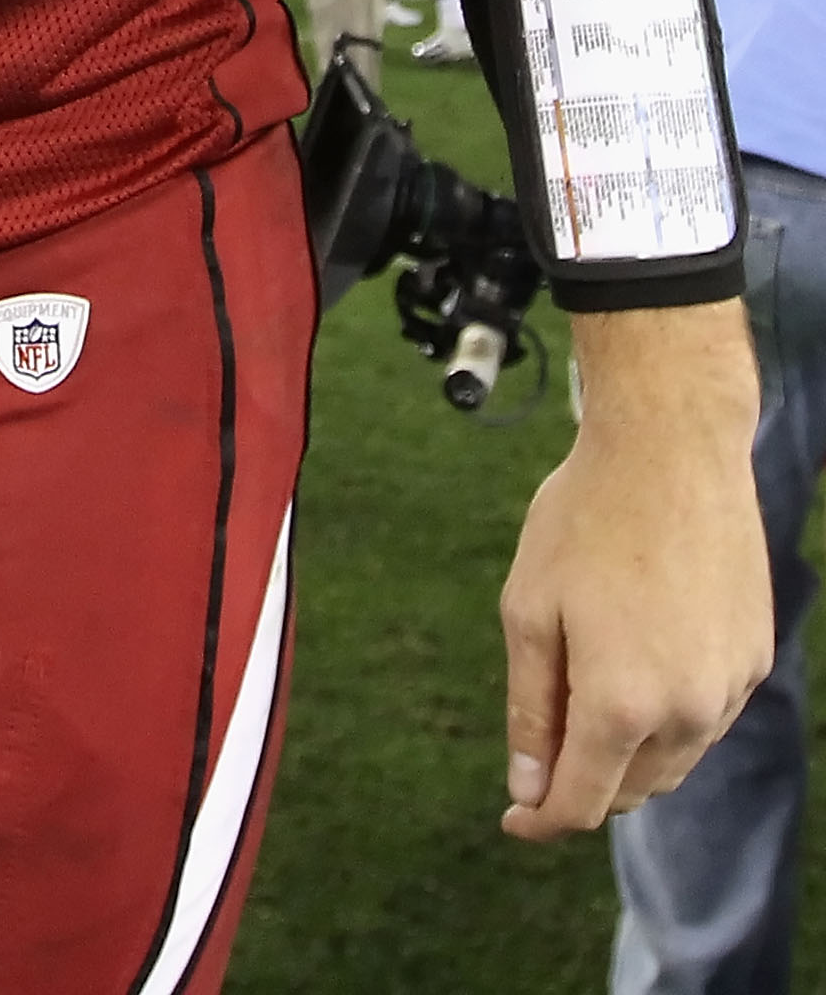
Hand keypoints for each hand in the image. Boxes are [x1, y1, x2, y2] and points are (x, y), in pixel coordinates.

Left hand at [500, 304, 768, 839]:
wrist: (672, 447)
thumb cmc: (586, 517)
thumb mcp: (530, 608)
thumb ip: (531, 708)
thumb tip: (529, 788)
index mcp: (621, 704)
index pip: (580, 804)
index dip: (541, 820)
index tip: (514, 819)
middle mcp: (687, 711)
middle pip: (629, 791)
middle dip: (583, 783)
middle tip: (543, 746)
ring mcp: (729, 688)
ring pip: (672, 760)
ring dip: (629, 752)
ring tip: (589, 696)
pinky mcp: (753, 659)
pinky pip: (706, 715)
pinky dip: (668, 712)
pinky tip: (641, 662)